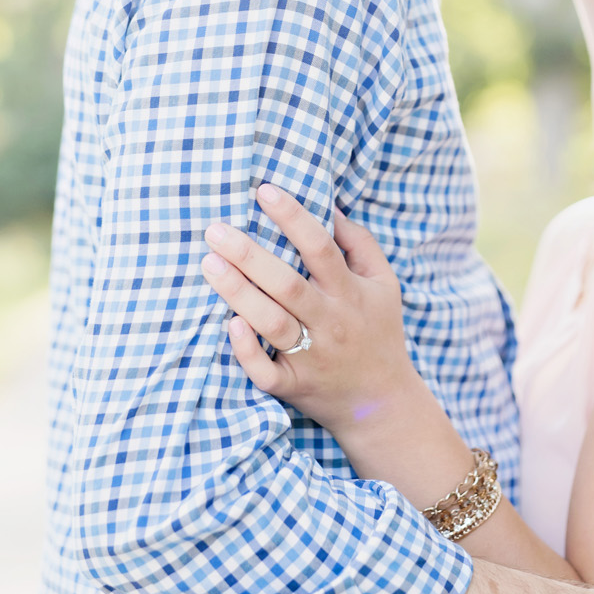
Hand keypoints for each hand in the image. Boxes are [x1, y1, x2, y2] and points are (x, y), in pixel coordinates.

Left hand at [202, 186, 419, 434]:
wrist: (382, 403)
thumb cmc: (378, 331)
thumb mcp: (384, 283)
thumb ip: (361, 243)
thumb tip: (329, 206)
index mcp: (350, 293)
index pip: (321, 248)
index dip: (294, 217)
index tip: (265, 190)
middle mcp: (330, 322)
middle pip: (288, 284)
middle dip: (250, 255)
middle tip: (215, 229)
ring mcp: (310, 356)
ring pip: (272, 324)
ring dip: (238, 293)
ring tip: (209, 263)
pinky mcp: (293, 386)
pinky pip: (265, 372)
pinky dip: (247, 351)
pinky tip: (229, 324)